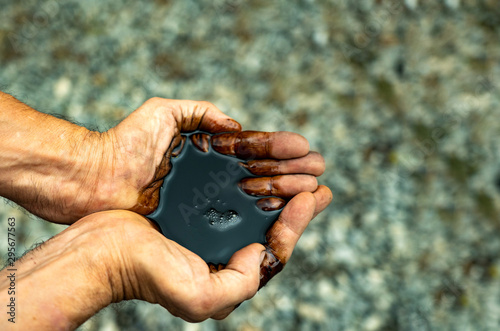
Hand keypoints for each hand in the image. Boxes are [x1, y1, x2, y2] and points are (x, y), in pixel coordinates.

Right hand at [91, 185, 329, 321]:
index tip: (314, 196)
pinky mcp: (193, 207)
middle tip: (318, 177)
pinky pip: (228, 190)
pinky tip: (258, 164)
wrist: (101, 250)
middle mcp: (222, 250)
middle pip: (269, 225)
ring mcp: (208, 228)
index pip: (275, 249)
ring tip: (298, 165)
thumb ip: (240, 284)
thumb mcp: (199, 296)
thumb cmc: (145, 273)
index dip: (298, 224)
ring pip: (253, 205)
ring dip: (276, 184)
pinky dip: (247, 176)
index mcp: (229, 272)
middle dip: (296, 202)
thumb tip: (260, 251)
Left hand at [95, 98, 325, 215]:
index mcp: (207, 153)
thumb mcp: (164, 113)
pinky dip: (264, 210)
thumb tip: (236, 126)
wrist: (96, 178)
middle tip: (319, 168)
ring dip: (287, 188)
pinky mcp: (198, 221)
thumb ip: (201, 112)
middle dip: (292, 170)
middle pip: (261, 172)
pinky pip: (237, 214)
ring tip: (314, 186)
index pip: (251, 149)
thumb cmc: (126, 144)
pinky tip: (287, 206)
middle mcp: (211, 178)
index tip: (303, 147)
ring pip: (255, 193)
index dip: (278, 148)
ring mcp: (206, 200)